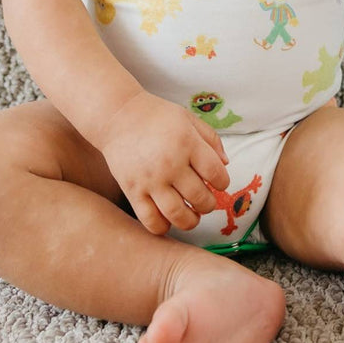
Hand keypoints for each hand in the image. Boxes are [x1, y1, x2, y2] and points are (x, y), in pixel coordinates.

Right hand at [96, 91, 231, 235]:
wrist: (117, 115)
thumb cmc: (156, 116)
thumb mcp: (188, 118)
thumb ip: (211, 139)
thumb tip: (226, 164)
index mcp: (187, 143)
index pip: (216, 174)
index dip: (222, 182)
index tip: (218, 182)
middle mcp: (170, 164)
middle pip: (200, 198)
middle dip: (209, 204)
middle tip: (205, 200)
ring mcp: (150, 180)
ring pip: (178, 215)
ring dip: (191, 221)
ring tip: (192, 215)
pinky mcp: (132, 191)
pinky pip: (151, 220)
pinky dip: (163, 226)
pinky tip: (168, 219)